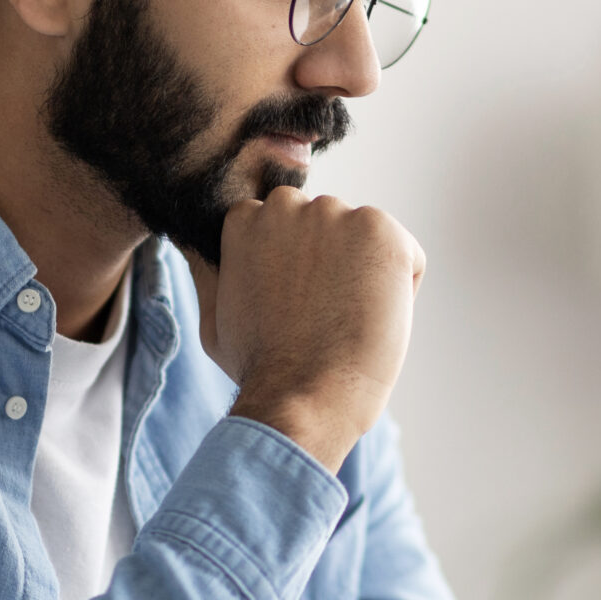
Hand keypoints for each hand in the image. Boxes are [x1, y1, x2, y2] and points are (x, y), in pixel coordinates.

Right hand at [187, 188, 423, 472]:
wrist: (304, 395)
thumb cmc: (260, 367)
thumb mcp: (215, 316)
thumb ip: (211, 272)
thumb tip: (194, 244)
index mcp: (246, 218)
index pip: (288, 228)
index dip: (297, 272)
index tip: (295, 307)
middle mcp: (290, 205)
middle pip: (327, 227)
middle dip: (331, 263)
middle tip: (323, 316)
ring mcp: (337, 214)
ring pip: (366, 241)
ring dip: (366, 274)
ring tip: (348, 321)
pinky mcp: (381, 231)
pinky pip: (406, 256)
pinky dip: (401, 287)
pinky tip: (374, 319)